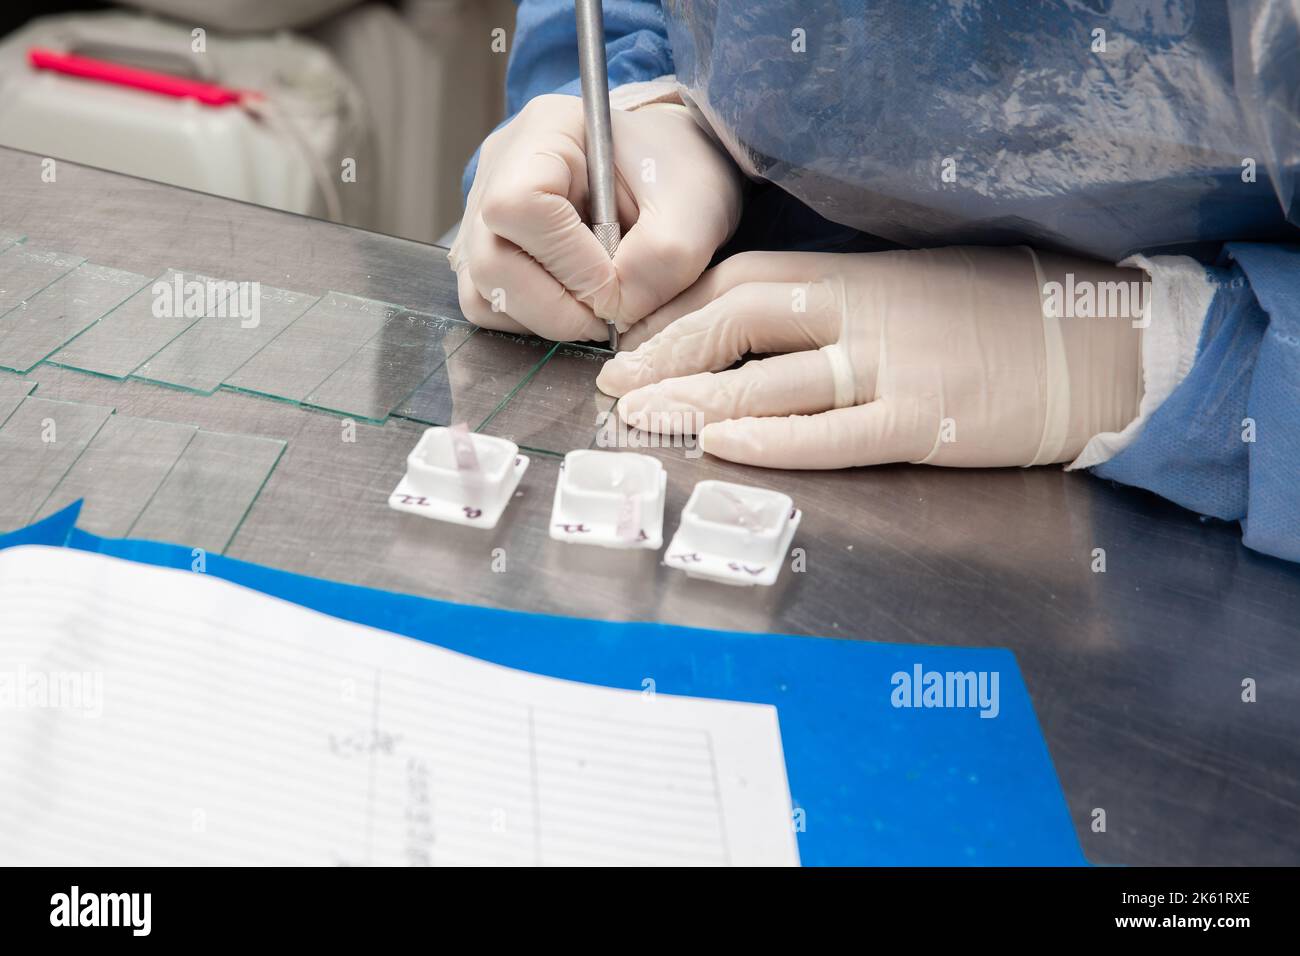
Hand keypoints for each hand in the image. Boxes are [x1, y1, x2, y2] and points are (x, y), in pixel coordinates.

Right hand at [449, 94, 743, 341]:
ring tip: (598, 309)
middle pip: (490, 262)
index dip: (570, 263)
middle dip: (557, 308)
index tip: (617, 285)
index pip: (520, 206)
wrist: (671, 178)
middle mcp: (497, 173)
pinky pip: (489, 306)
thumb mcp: (693, 210)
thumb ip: (661, 261)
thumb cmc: (680, 176)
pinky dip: (535, 321)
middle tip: (611, 317)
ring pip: (484, 294)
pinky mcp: (485, 255)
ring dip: (546, 320)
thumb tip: (615, 312)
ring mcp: (482, 216)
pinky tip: (575, 305)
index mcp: (545, 134)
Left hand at [596, 247, 1145, 468]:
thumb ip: (838, 304)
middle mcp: (866, 311)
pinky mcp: (927, 421)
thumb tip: (759, 329)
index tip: (629, 342)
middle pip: (741, 321)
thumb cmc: (1003, 312)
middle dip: (668, 354)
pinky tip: (723, 445)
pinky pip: (836, 434)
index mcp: (857, 274)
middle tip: (613, 387)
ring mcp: (896, 366)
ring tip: (642, 421)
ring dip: (699, 400)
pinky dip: (775, 440)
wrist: (1103, 340)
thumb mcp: (911, 286)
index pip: (741, 280)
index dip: (675, 312)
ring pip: (774, 381)